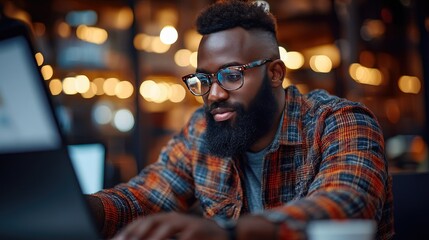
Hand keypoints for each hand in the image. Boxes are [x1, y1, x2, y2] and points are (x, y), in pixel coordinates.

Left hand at [112, 212, 228, 239]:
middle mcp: (176, 218)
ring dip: (152, 238)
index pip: (144, 220)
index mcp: (168, 217)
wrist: (226, 234)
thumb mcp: (178, 233)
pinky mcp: (198, 232)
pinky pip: (183, 238)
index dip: (129, 229)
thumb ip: (161, 236)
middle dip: (135, 232)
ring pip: (165, 229)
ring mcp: (188, 223)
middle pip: (151, 222)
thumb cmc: (198, 237)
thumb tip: (138, 239)